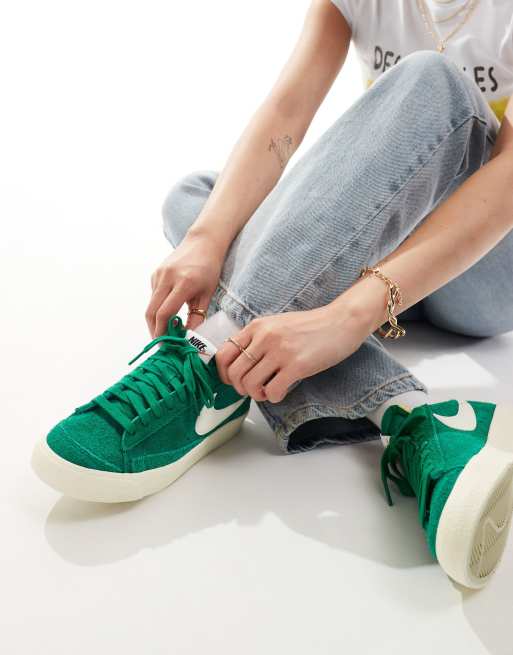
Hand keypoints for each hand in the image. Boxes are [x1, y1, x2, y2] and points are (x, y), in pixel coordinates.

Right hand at [146, 234, 224, 336]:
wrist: (203, 242)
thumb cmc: (209, 268)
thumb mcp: (208, 293)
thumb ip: (197, 316)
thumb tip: (188, 337)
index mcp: (183, 283)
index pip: (165, 313)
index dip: (162, 331)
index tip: (165, 344)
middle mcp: (167, 278)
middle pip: (152, 311)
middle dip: (154, 330)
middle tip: (160, 343)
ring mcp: (159, 275)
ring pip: (151, 305)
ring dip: (155, 321)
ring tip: (164, 332)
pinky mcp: (155, 274)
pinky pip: (153, 296)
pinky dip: (158, 307)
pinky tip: (168, 312)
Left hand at [215, 302, 370, 402]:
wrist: (341, 321)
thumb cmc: (311, 326)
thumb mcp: (277, 324)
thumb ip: (257, 339)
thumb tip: (240, 363)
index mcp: (257, 326)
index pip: (224, 354)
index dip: (224, 374)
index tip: (233, 381)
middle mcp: (265, 337)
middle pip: (234, 373)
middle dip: (240, 388)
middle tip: (253, 390)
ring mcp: (280, 351)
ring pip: (250, 384)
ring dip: (256, 395)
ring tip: (267, 392)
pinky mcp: (297, 365)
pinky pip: (273, 391)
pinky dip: (273, 397)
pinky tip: (281, 392)